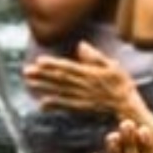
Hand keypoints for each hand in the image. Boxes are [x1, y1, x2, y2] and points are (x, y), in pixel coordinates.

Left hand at [24, 42, 144, 121]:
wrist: (126, 104)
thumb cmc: (120, 82)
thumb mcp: (112, 65)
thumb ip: (95, 56)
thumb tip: (80, 45)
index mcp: (90, 73)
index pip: (68, 67)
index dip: (53, 65)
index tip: (39, 61)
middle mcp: (83, 86)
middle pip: (59, 79)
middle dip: (42, 75)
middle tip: (26, 71)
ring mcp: (81, 97)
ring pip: (59, 91)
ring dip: (43, 88)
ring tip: (29, 83)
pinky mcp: (81, 107)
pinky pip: (66, 106)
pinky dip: (54, 105)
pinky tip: (42, 104)